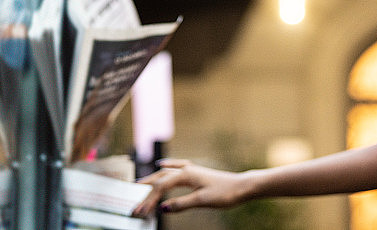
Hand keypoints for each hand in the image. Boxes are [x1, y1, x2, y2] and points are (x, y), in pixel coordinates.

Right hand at [132, 159, 254, 217]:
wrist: (242, 187)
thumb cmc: (225, 193)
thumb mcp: (202, 201)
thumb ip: (181, 204)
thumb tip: (162, 208)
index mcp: (185, 175)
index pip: (160, 188)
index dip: (148, 200)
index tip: (140, 211)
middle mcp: (186, 169)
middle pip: (160, 180)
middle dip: (146, 192)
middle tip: (134, 204)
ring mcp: (191, 169)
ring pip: (166, 173)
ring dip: (152, 180)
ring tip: (138, 186)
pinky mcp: (196, 173)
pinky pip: (176, 167)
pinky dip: (167, 167)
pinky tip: (161, 165)